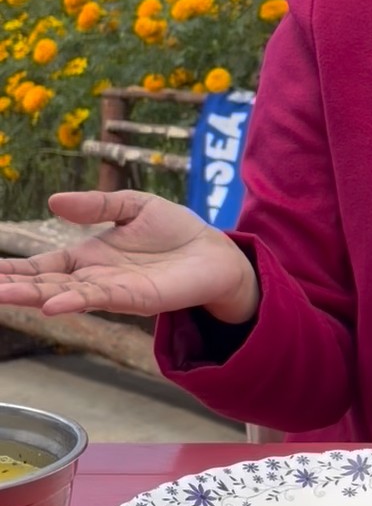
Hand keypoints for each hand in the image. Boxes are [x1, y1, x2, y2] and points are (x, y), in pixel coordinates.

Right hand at [0, 190, 259, 322]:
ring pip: (64, 295)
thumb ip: (96, 204)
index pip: (41, 267)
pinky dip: (74, 301)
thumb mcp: (133, 206)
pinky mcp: (136, 298)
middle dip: (12, 288)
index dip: (13, 270)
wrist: (215, 252)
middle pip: (44, 285)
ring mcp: (112, 290)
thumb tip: (54, 200)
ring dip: (32, 297)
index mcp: (88, 257)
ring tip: (2, 296)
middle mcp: (93, 278)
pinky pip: (99, 299)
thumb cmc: (175, 231)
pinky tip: (51, 304)